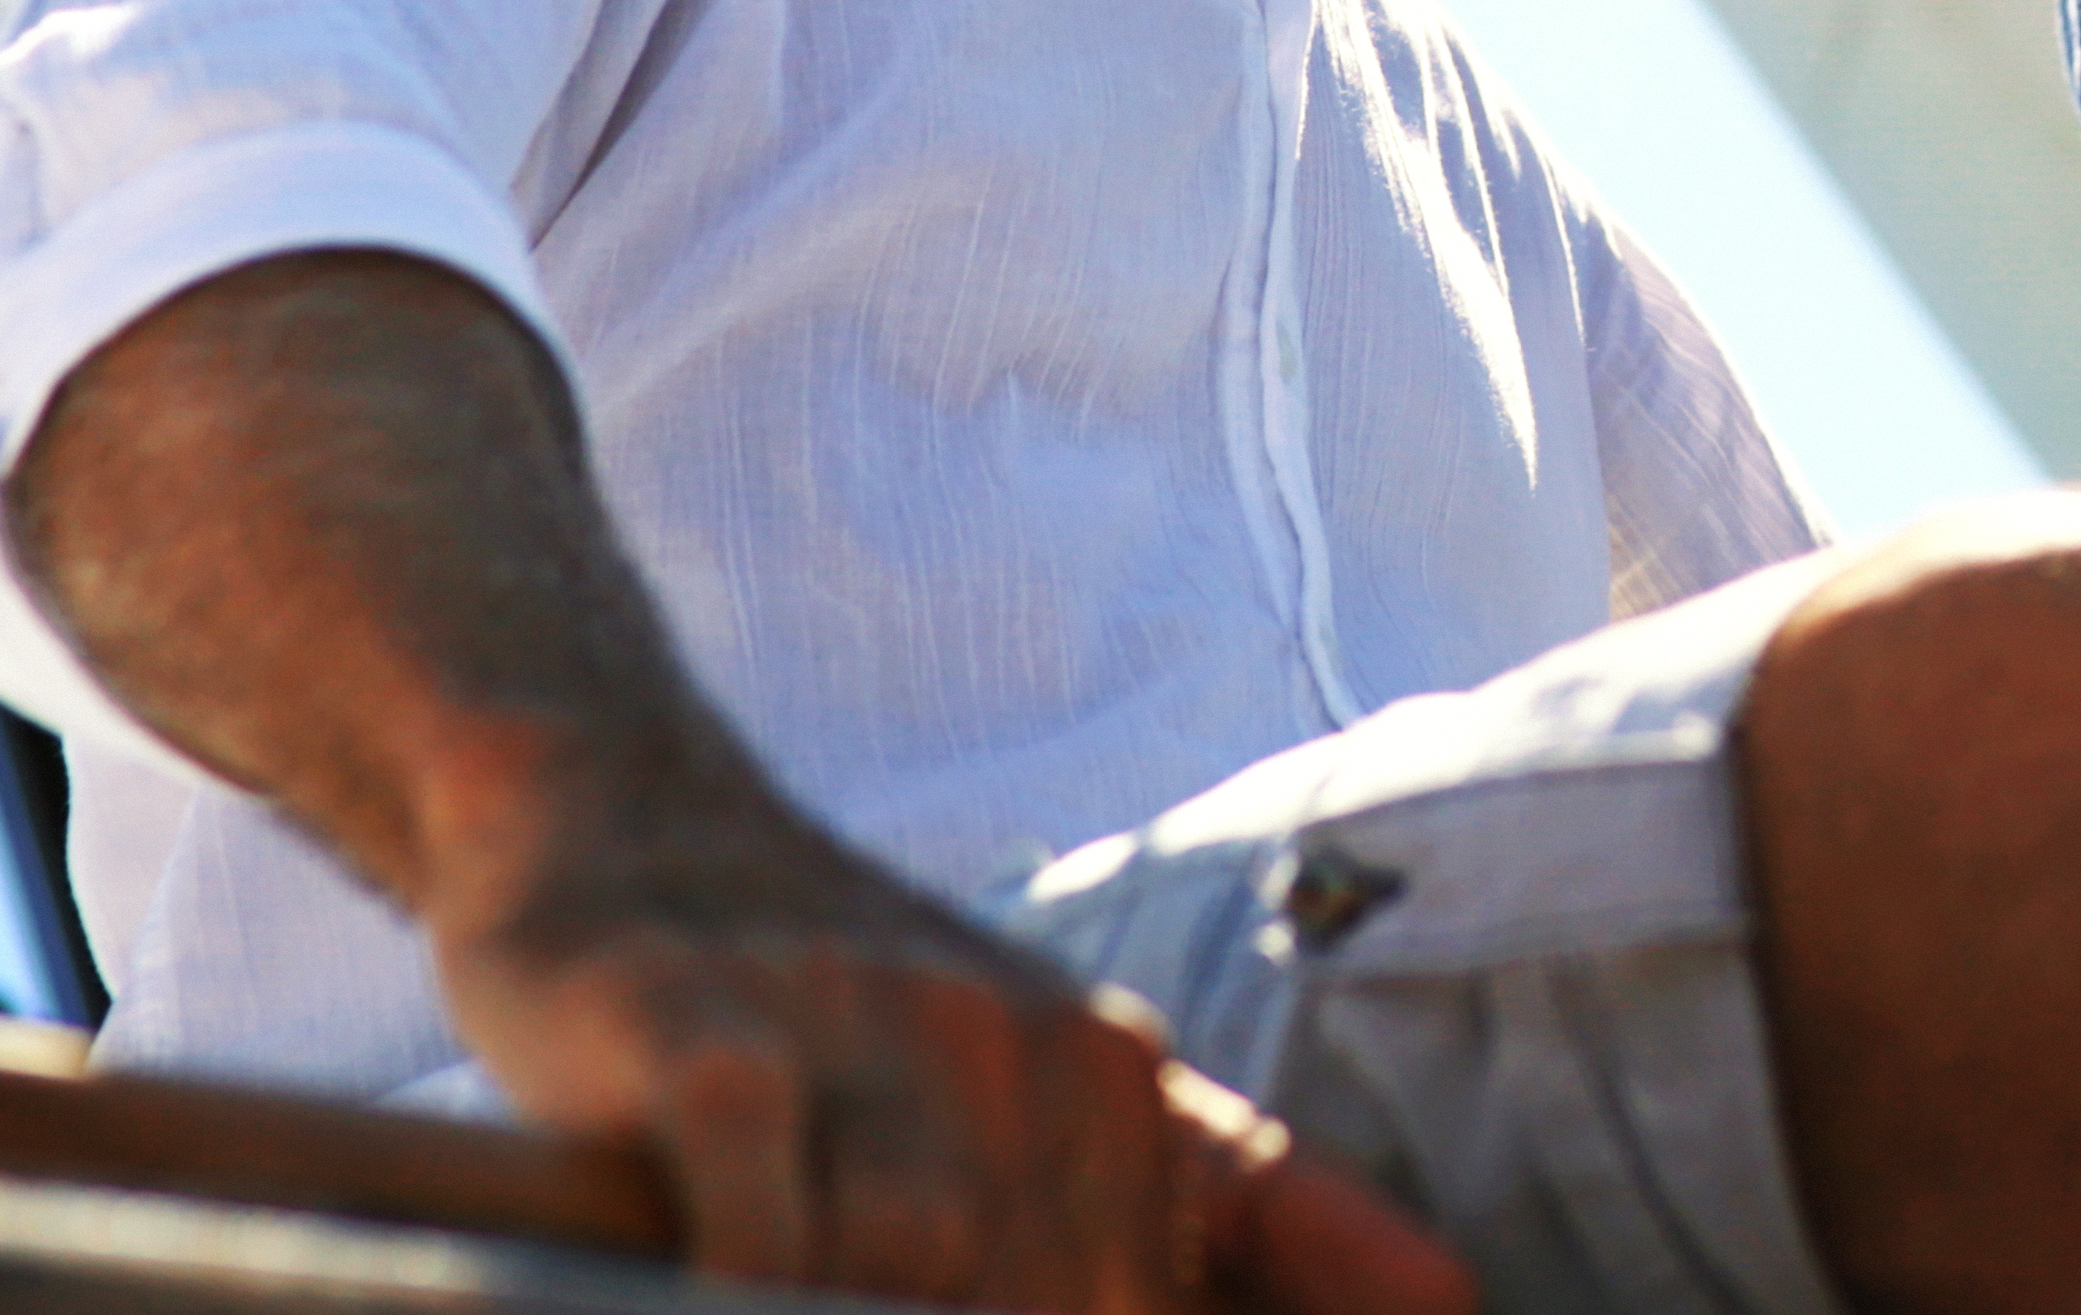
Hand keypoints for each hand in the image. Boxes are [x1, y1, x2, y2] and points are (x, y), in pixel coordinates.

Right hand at [433, 803, 1471, 1311]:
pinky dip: (761, 1270)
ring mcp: (871, 1032)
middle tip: (921, 1285)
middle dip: (1001, 1310)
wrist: (623, 815)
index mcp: (1121, 1077)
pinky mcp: (710, 1038)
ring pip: (925, 1273)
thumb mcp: (1041, 1088)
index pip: (1170, 1290)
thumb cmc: (836, 1011)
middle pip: (1057, 1300)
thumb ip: (1234, 1204)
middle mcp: (1023, 1046)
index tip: (1088, 1302)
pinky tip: (738, 1267)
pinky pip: (767, 1228)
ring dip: (883, 1297)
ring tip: (837, 1276)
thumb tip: (1457, 1300)